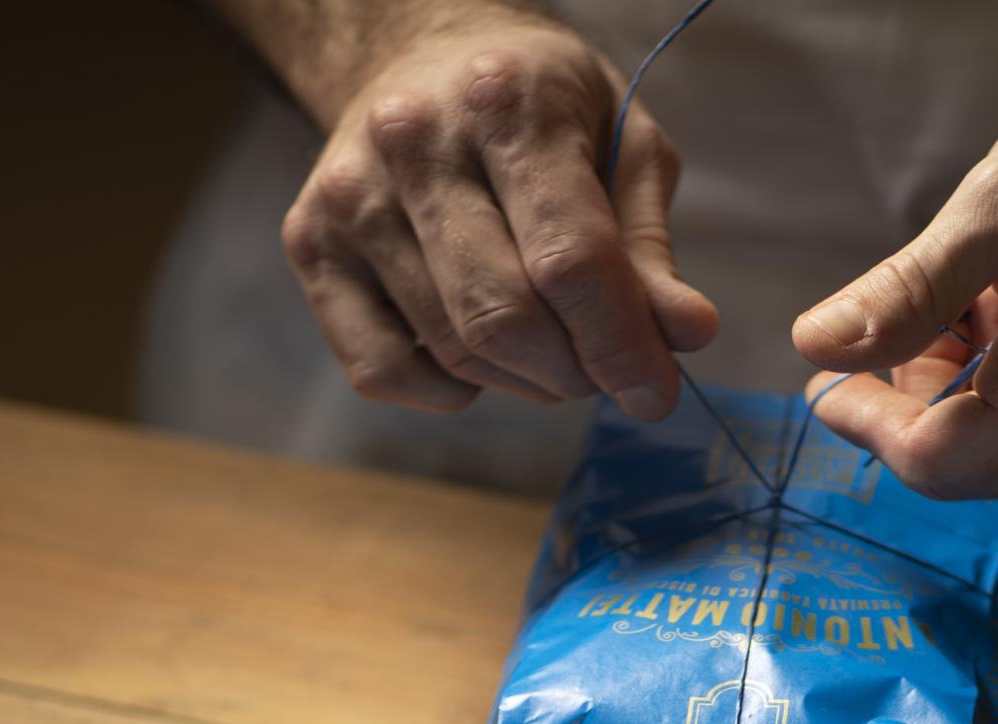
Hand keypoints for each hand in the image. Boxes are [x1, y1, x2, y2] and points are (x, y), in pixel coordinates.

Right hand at [278, 2, 716, 416]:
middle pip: (505, 319)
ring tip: (550, 347)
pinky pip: (382, 371)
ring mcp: (350, 194)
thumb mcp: (624, 148)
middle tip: (603, 369)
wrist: (420, 55)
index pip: (571, 261)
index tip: (655, 392)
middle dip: (573, 373)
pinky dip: (446, 389)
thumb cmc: (542, 110)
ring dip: (522, 382)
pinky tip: (474, 348)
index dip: (621, 347)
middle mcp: (413, 140)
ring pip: (453, 353)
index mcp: (506, 102)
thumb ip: (650, 249)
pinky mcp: (309, 241)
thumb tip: (688, 334)